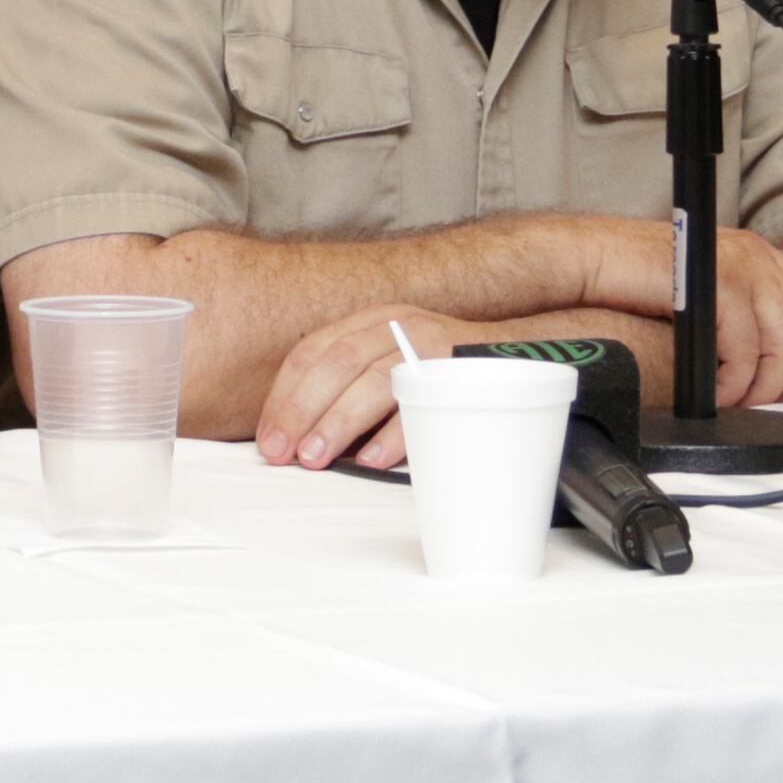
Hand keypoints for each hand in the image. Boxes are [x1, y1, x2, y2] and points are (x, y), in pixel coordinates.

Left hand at [254, 307, 475, 471]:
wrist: (513, 354)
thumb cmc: (439, 371)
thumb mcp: (389, 360)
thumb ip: (349, 385)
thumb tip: (298, 438)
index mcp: (368, 322)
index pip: (312, 352)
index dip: (284, 395)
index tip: (268, 437)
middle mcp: (395, 326)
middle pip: (337, 364)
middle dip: (302, 411)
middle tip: (283, 453)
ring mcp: (429, 346)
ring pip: (373, 380)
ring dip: (338, 423)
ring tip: (316, 458)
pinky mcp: (459, 371)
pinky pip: (421, 403)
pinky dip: (392, 434)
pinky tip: (371, 460)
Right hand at [571, 218, 782, 408]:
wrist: (593, 258)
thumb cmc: (639, 280)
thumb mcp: (708, 296)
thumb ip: (744, 316)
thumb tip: (772, 367)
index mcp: (762, 256)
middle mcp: (759, 256)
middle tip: (770, 408)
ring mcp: (739, 265)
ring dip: (763, 386)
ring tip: (737, 403)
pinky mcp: (716, 282)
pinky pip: (744, 347)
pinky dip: (732, 381)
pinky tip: (713, 392)